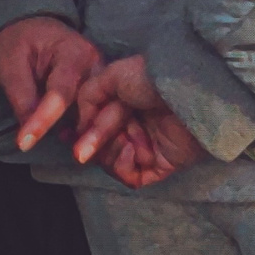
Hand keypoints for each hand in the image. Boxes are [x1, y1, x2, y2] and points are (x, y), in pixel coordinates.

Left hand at [0, 15, 100, 152]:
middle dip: (91, 130)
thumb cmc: (21, 44)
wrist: (35, 29)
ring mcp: (105, 77)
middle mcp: (98, 64)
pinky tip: (89, 148)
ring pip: (109, 108)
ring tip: (85, 156)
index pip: (61, 91)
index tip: (25, 143)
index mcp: (74, 53)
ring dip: (99, 134)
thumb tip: (29, 128)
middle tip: (78, 157)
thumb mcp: (11, 65)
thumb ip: (21, 95)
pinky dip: (100, 131)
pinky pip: (106, 111)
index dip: (43, 119)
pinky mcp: (105, 89)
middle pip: (98, 100)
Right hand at [72, 55, 206, 189]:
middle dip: (91, 144)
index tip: (66, 136)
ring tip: (120, 139)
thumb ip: (88, 96)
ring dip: (108, 153)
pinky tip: (129, 150)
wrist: (189, 92)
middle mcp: (136, 126)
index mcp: (126, 105)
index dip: (80, 133)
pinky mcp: (162, 164)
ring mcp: (150, 146)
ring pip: (111, 162)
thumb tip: (78, 125)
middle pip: (100, 147)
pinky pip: (133, 177)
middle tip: (82, 146)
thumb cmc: (152, 78)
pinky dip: (122, 167)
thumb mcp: (112, 77)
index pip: (95, 127)